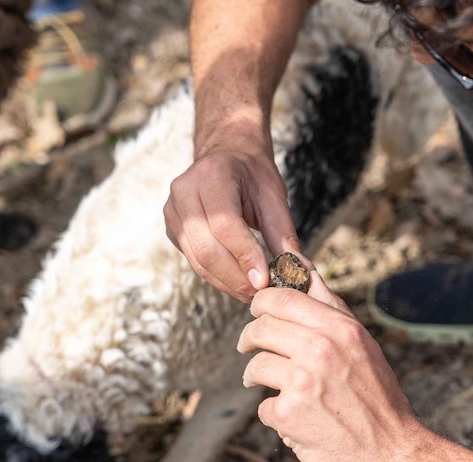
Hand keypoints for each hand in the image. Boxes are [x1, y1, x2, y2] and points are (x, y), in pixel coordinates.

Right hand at [164, 148, 306, 301]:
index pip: (224, 224)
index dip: (245, 255)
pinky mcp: (172, 229)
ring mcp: (173, 212)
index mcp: (212, 175)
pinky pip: (194, 261)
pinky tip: (237, 282)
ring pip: (198, 260)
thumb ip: (283, 235)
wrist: (227, 157)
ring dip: (227, 283)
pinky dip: (217, 277)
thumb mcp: (274, 197)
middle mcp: (184, 191)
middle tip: (261, 294)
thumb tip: (300, 272)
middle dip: (236, 277)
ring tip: (252, 292)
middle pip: (207, 247)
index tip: (265, 280)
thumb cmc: (253, 176)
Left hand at [237, 272, 419, 461]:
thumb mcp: (362, 344)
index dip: (261, 304)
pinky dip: (274, 415)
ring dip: (255, 377)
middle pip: (260, 328)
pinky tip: (293, 421)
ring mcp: (303, 382)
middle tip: (248, 348)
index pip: (281, 298)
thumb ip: (329, 307)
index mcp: (340, 328)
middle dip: (249, 338)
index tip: (257, 314)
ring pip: (255, 366)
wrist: (395, 457)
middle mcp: (321, 349)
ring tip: (263, 384)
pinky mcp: (289, 415)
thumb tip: (302, 266)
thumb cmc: (378, 400)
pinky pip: (262, 406)